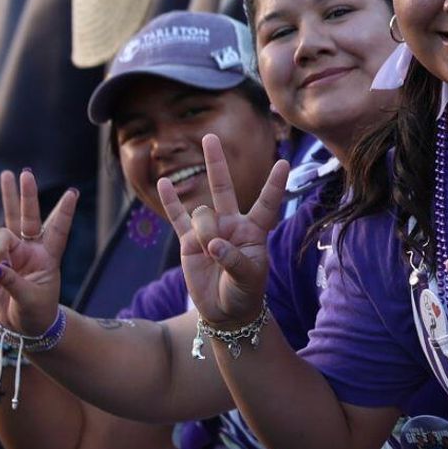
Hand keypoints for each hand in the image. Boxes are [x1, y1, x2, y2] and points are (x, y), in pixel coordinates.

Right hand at [0, 168, 77, 336]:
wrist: (20, 327)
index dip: (64, 213)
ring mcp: (11, 252)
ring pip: (8, 221)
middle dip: (28, 196)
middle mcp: (30, 250)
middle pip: (30, 218)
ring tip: (6, 175)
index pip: (58, 231)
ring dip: (7, 199)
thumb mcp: (28, 300)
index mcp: (48, 258)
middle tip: (26, 174)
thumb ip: (11, 281)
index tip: (73, 192)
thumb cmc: (34, 314)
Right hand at [157, 132, 288, 328]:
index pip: (266, 202)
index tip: (285, 161)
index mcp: (254, 230)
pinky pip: (178, 217)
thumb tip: (212, 244)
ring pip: (201, 216)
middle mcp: (232, 224)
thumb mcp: (248, 279)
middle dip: (216, 162)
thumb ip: (233, 259)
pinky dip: (170, 201)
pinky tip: (163, 183)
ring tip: (208, 254)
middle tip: (210, 137)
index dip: (274, 184)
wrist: (226, 312)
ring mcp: (209, 230)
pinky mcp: (189, 242)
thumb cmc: (246, 293)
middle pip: (224, 188)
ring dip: (204, 233)